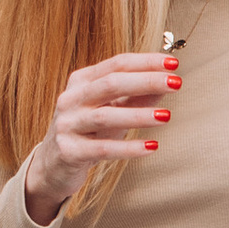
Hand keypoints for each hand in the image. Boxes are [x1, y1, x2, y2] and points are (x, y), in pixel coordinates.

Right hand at [23, 48, 181, 225]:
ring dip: (139, 114)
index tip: (173, 63)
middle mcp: (71, 99)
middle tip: (176, 83)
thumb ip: (138, 96)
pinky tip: (151, 147)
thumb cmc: (89, 131)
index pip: (116, 64)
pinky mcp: (69, 152)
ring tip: (167, 116)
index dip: (145, 62)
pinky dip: (129, 148)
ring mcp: (67, 125)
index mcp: (81, 81)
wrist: (53, 165)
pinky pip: (102, 149)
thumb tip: (169, 81)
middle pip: (110, 84)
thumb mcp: (113, 109)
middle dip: (146, 81)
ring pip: (105, 116)